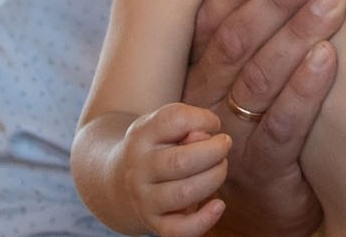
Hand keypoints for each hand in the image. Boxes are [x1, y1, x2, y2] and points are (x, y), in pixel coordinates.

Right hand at [111, 104, 231, 236]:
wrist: (121, 181)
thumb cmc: (157, 146)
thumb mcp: (165, 126)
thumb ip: (188, 124)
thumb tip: (206, 137)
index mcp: (141, 136)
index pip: (175, 119)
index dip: (203, 119)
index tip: (213, 125)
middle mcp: (139, 169)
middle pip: (182, 161)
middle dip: (215, 151)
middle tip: (224, 145)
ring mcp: (144, 199)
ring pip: (185, 193)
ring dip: (214, 178)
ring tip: (219, 167)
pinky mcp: (155, 223)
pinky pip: (180, 230)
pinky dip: (204, 219)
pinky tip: (218, 205)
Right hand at [181, 0, 345, 236]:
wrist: (266, 210)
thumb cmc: (261, 127)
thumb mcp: (246, 81)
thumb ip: (254, 34)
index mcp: (198, 75)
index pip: (211, 23)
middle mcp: (207, 105)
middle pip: (237, 43)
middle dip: (278, 0)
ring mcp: (231, 139)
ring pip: (259, 78)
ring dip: (298, 33)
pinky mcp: (263, 171)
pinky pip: (283, 125)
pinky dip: (305, 88)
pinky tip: (328, 56)